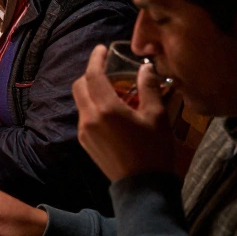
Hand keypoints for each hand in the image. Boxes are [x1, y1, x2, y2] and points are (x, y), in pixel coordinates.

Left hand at [72, 44, 173, 181]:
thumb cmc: (153, 150)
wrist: (141, 186)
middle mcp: (89, 118)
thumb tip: (145, 68)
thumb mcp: (157, 116)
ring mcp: (84, 131)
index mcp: (106, 109)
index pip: (93, 75)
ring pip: (81, 101)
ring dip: (92, 91)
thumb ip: (149, 88)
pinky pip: (84, 116)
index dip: (96, 59)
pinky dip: (93, 106)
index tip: (102, 49)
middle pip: (80, 86)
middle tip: (108, 69)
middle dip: (91, 74)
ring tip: (115, 91)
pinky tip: (112, 110)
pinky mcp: (85, 142)